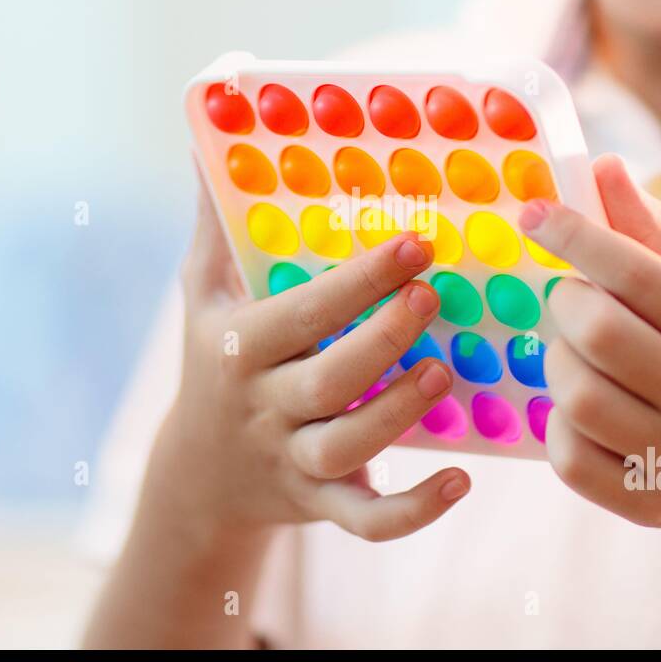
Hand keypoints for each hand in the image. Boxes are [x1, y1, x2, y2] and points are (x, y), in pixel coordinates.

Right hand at [158, 182, 470, 543]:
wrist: (199, 476)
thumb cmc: (214, 362)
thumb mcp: (202, 294)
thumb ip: (217, 223)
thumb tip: (205, 140)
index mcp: (239, 347)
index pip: (302, 312)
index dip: (359, 281)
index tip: (415, 242)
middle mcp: (264, 406)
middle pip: (326, 379)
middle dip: (382, 338)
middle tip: (433, 295)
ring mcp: (292, 461)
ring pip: (347, 447)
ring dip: (398, 413)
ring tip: (443, 371)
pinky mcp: (319, 505)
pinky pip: (366, 521)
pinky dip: (413, 511)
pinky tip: (461, 480)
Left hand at [520, 154, 660, 530]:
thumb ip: (656, 236)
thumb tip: (601, 167)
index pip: (637, 273)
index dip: (576, 236)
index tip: (536, 214)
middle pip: (598, 334)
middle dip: (565, 304)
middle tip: (571, 301)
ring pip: (576, 397)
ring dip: (558, 364)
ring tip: (579, 355)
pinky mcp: (647, 503)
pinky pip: (568, 458)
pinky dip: (558, 427)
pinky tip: (581, 411)